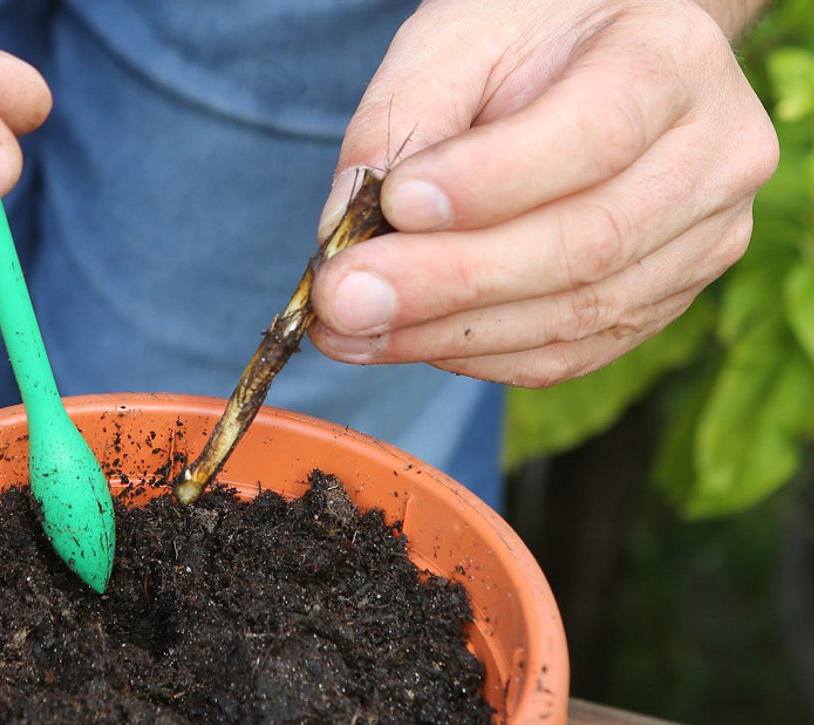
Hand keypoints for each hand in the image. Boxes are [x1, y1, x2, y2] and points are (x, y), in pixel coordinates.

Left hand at [308, 0, 777, 386]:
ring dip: (445, 336)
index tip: (395, 203)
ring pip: (575, 314)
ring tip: (349, 330)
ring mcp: (701, 240)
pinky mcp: (663, 301)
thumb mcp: (455, 41)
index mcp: (673, 60)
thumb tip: (343, 232)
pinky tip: (404, 341)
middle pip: (585, 244)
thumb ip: (401, 125)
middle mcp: (712, 158)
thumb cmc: (524, 37)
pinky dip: (477, 357)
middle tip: (343, 299)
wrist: (596, 61)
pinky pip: (568, 353)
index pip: (596, 135)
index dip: (491, 183)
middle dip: (447, 281)